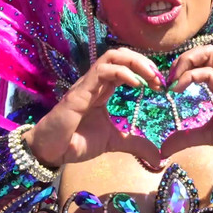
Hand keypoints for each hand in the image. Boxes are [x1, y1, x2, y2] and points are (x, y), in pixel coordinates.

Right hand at [24, 48, 164, 167]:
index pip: (126, 65)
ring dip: (136, 62)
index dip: (145, 70)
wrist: (52, 151)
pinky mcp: (80, 91)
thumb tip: (159, 157)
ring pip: (112, 55)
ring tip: (150, 79)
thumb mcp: (114, 142)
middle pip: (121, 54)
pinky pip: (102, 71)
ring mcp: (88, 83)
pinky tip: (136, 84)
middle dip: (143, 61)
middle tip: (158, 79)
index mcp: (104, 89)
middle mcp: (96, 81)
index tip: (161, 86)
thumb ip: (135, 145)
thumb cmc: (77, 142)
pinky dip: (123, 72)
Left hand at [161, 44, 212, 158]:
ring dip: (186, 61)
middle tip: (169, 79)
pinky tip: (179, 89)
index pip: (202, 60)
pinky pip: (210, 73)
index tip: (168, 86)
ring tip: (174, 81)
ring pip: (209, 53)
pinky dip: (190, 76)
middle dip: (183, 58)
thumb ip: (187, 138)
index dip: (181, 67)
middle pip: (205, 50)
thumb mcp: (209, 135)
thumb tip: (164, 148)